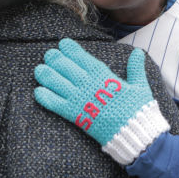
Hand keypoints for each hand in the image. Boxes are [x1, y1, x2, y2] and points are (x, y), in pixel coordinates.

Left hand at [34, 39, 168, 163]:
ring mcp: (82, 100)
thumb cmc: (139, 110)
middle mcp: (90, 86)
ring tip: (39, 69)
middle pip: (68, 69)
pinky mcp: (77, 116)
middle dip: (56, 60)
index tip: (63, 43)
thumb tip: (138, 53)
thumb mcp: (140, 87)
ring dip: (48, 76)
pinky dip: (47, 98)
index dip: (72, 50)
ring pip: (59, 84)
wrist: (136, 134)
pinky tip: (38, 92)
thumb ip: (135, 69)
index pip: (84, 59)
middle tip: (48, 55)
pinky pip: (58, 105)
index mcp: (105, 77)